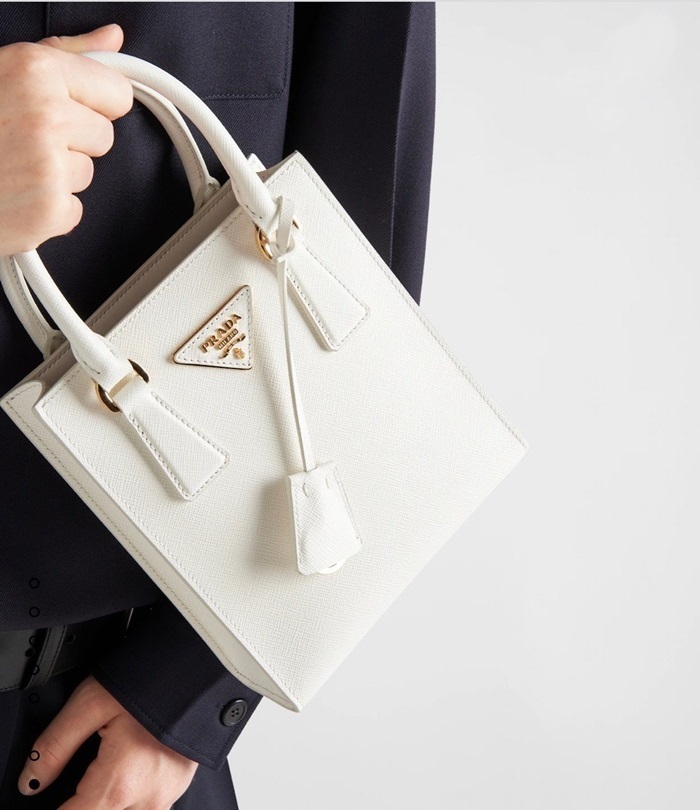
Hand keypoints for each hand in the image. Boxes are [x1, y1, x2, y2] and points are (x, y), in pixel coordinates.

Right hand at [0, 23, 132, 254]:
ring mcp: (50, 167)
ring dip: (58, 175)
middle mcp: (47, 116)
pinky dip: (49, 209)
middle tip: (25, 139)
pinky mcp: (50, 211)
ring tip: (14, 167)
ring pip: (88, 173)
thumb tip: (111, 38)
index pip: (117, 93)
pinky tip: (16, 195)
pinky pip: (74, 210)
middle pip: (104, 136)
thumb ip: (64, 55)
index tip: (70, 107)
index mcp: (36, 71)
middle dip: (74, 140)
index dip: (95, 103)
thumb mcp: (4, 70)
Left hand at [17, 673, 198, 808]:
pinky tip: (131, 760)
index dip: (57, 804)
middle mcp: (147, 798)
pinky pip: (144, 804)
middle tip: (94, 757)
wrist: (202, 663)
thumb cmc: (156, 677)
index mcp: (121, 782)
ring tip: (113, 755)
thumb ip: (55, 745)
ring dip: (108, 797)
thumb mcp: (92, 701)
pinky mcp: (178, 785)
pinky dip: (129, 791)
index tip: (55, 786)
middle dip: (84, 797)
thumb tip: (32, 778)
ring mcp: (166, 795)